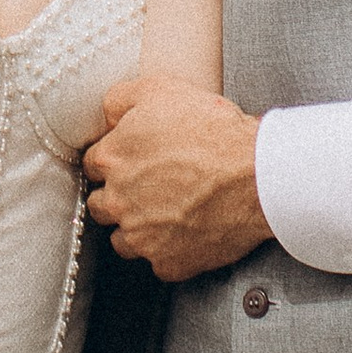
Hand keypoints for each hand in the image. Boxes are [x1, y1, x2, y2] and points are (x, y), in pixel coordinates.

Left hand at [84, 74, 270, 283]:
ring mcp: (142, 236)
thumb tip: (107, 115)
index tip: (134, 163)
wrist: (258, 173)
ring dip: (138, 230)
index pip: (93, 166)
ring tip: (168, 214)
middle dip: (120, 198)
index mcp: (112, 159)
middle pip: (102, 205)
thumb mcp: (160, 89)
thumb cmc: (214, 131)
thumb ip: (119, 99)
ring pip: (123, 240)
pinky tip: (188, 233)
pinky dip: (170, 252)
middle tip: (151, 189)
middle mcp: (119, 201)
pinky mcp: (168, 262)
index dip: (116, 161)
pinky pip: (159, 263)